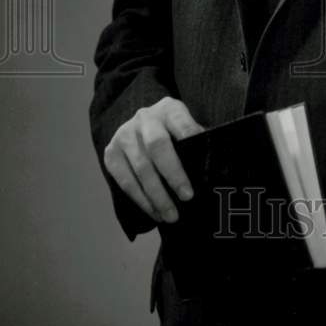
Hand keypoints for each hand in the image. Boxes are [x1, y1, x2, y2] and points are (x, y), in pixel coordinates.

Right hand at [103, 97, 203, 223]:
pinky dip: (141, 200)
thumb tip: (215, 167)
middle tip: (187, 197)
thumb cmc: (173, 132)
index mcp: (169, 109)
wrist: (140, 124)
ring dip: (157, 196)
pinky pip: (125, 181)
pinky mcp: (110, 153)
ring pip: (141, 168)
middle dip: (173, 174)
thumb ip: (198, 142)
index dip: (190, 140)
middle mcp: (145, 118)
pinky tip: (154, 212)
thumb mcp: (186, 128)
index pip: (181, 123)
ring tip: (171, 216)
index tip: (202, 164)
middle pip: (157, 146)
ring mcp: (124, 135)